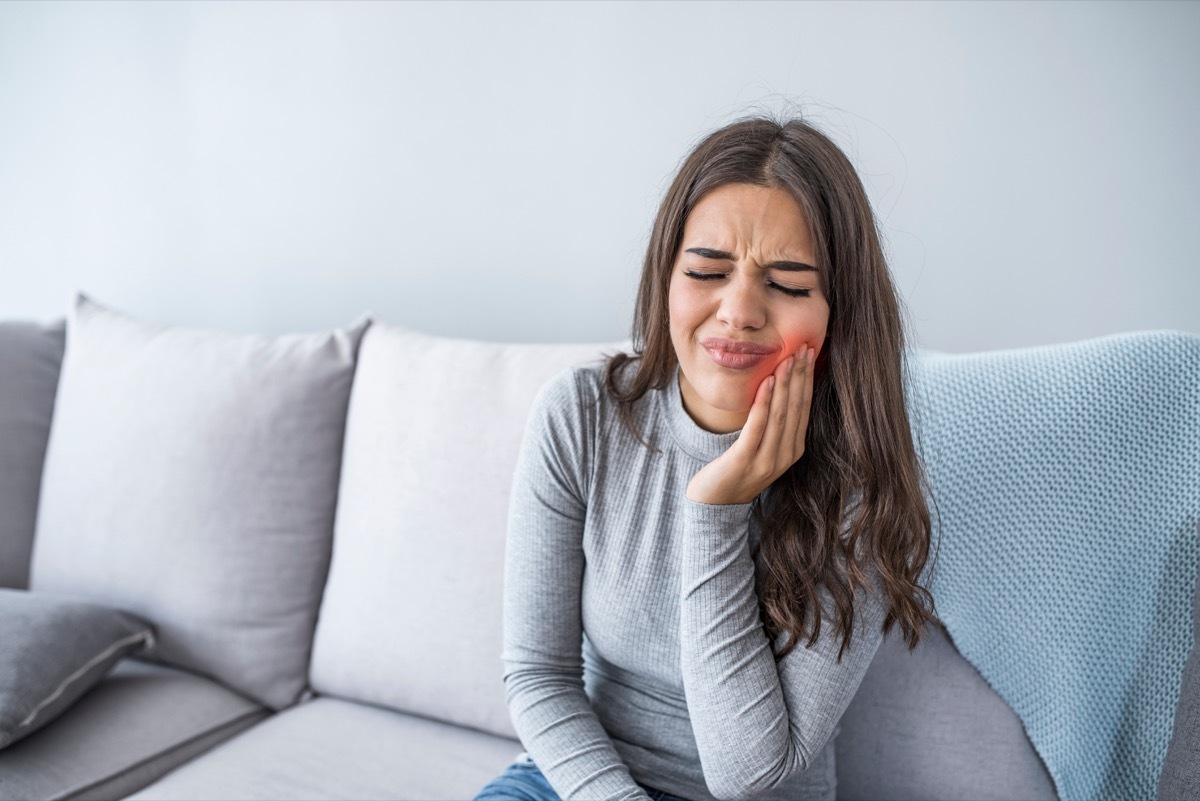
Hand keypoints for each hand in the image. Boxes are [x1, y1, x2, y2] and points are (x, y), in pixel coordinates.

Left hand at [685, 346, 815, 505]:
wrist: (713, 505)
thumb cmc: (735, 470)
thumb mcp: (760, 446)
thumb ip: (772, 424)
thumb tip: (779, 387)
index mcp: (792, 450)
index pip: (804, 408)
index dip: (807, 379)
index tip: (809, 352)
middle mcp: (784, 456)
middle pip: (796, 408)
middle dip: (800, 375)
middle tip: (803, 347)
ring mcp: (766, 460)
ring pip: (781, 415)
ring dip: (786, 384)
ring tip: (787, 358)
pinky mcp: (744, 461)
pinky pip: (757, 427)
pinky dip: (764, 403)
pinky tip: (767, 381)